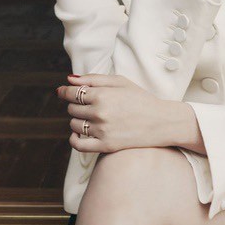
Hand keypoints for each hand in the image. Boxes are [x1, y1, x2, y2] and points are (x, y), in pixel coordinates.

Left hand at [56, 73, 170, 153]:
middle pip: (72, 109)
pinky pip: (78, 145)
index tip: (63, 92)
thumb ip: (93, 78)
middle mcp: (99, 113)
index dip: (65, 92)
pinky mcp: (105, 146)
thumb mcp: (120, 81)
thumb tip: (68, 79)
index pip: (71, 93)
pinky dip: (74, 139)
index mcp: (102, 95)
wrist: (161, 121)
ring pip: (74, 125)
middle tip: (88, 104)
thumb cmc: (140, 98)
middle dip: (76, 105)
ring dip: (77, 120)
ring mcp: (102, 131)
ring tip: (90, 117)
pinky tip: (79, 134)